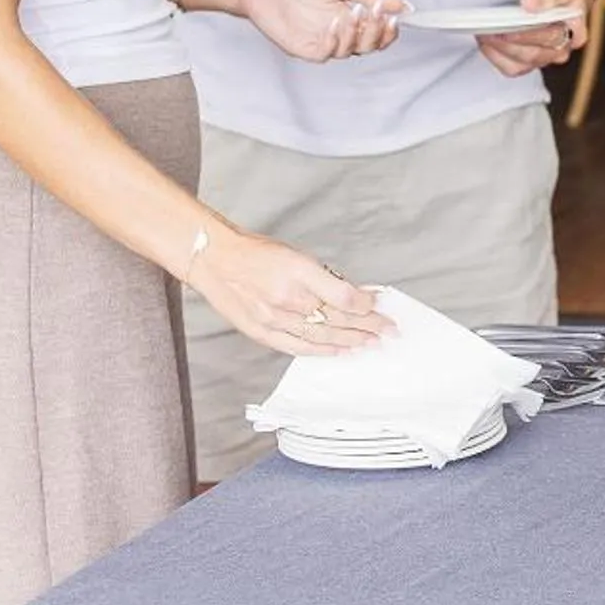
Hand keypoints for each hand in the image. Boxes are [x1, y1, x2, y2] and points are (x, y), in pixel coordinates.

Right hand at [187, 228, 391, 358]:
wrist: (216, 260)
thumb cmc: (257, 254)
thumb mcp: (298, 255)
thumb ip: (326, 277)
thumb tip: (354, 294)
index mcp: (300, 272)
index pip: (344, 296)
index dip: (366, 304)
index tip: (380, 305)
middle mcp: (288, 297)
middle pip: (337, 318)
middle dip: (368, 325)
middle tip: (388, 330)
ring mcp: (274, 318)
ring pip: (321, 336)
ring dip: (351, 341)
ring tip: (371, 343)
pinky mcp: (262, 332)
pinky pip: (297, 347)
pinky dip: (321, 351)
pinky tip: (339, 351)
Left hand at [234, 0, 406, 62]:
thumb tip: (402, 4)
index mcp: (352, 20)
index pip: (379, 34)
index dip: (389, 30)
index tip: (395, 16)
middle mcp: (340, 35)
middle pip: (370, 46)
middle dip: (377, 31)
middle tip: (377, 12)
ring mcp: (323, 44)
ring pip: (350, 50)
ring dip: (355, 32)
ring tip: (352, 12)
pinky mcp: (305, 50)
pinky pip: (326, 52)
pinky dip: (334, 39)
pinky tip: (334, 22)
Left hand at [478, 0, 588, 77]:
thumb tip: (530, 4)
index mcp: (574, 32)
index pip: (551, 38)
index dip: (528, 35)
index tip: (508, 25)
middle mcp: (561, 50)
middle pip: (534, 54)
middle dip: (509, 43)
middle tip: (489, 29)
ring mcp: (546, 58)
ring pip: (521, 65)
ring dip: (499, 51)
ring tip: (485, 34)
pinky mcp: (530, 62)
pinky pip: (512, 68)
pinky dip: (497, 57)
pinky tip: (487, 43)